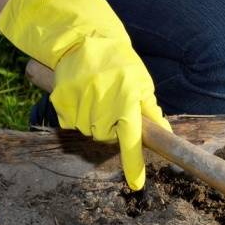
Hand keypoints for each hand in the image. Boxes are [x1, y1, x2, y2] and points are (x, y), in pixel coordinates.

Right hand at [0, 0, 170, 189]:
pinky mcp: (60, 98)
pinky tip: (82, 98)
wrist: (84, 40)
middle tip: (112, 107)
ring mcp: (79, 100)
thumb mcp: (142, 83)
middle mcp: (102, 100)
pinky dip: (77, 116)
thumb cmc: (120, 64)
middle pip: (106, 137)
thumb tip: (164, 134)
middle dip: (111, 128)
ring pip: (87, 131)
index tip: (136, 185)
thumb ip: (151, 110)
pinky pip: (70, 123)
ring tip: (97, 98)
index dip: (133, 163)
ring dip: (94, 122)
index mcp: (126, 98)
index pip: (131, 138)